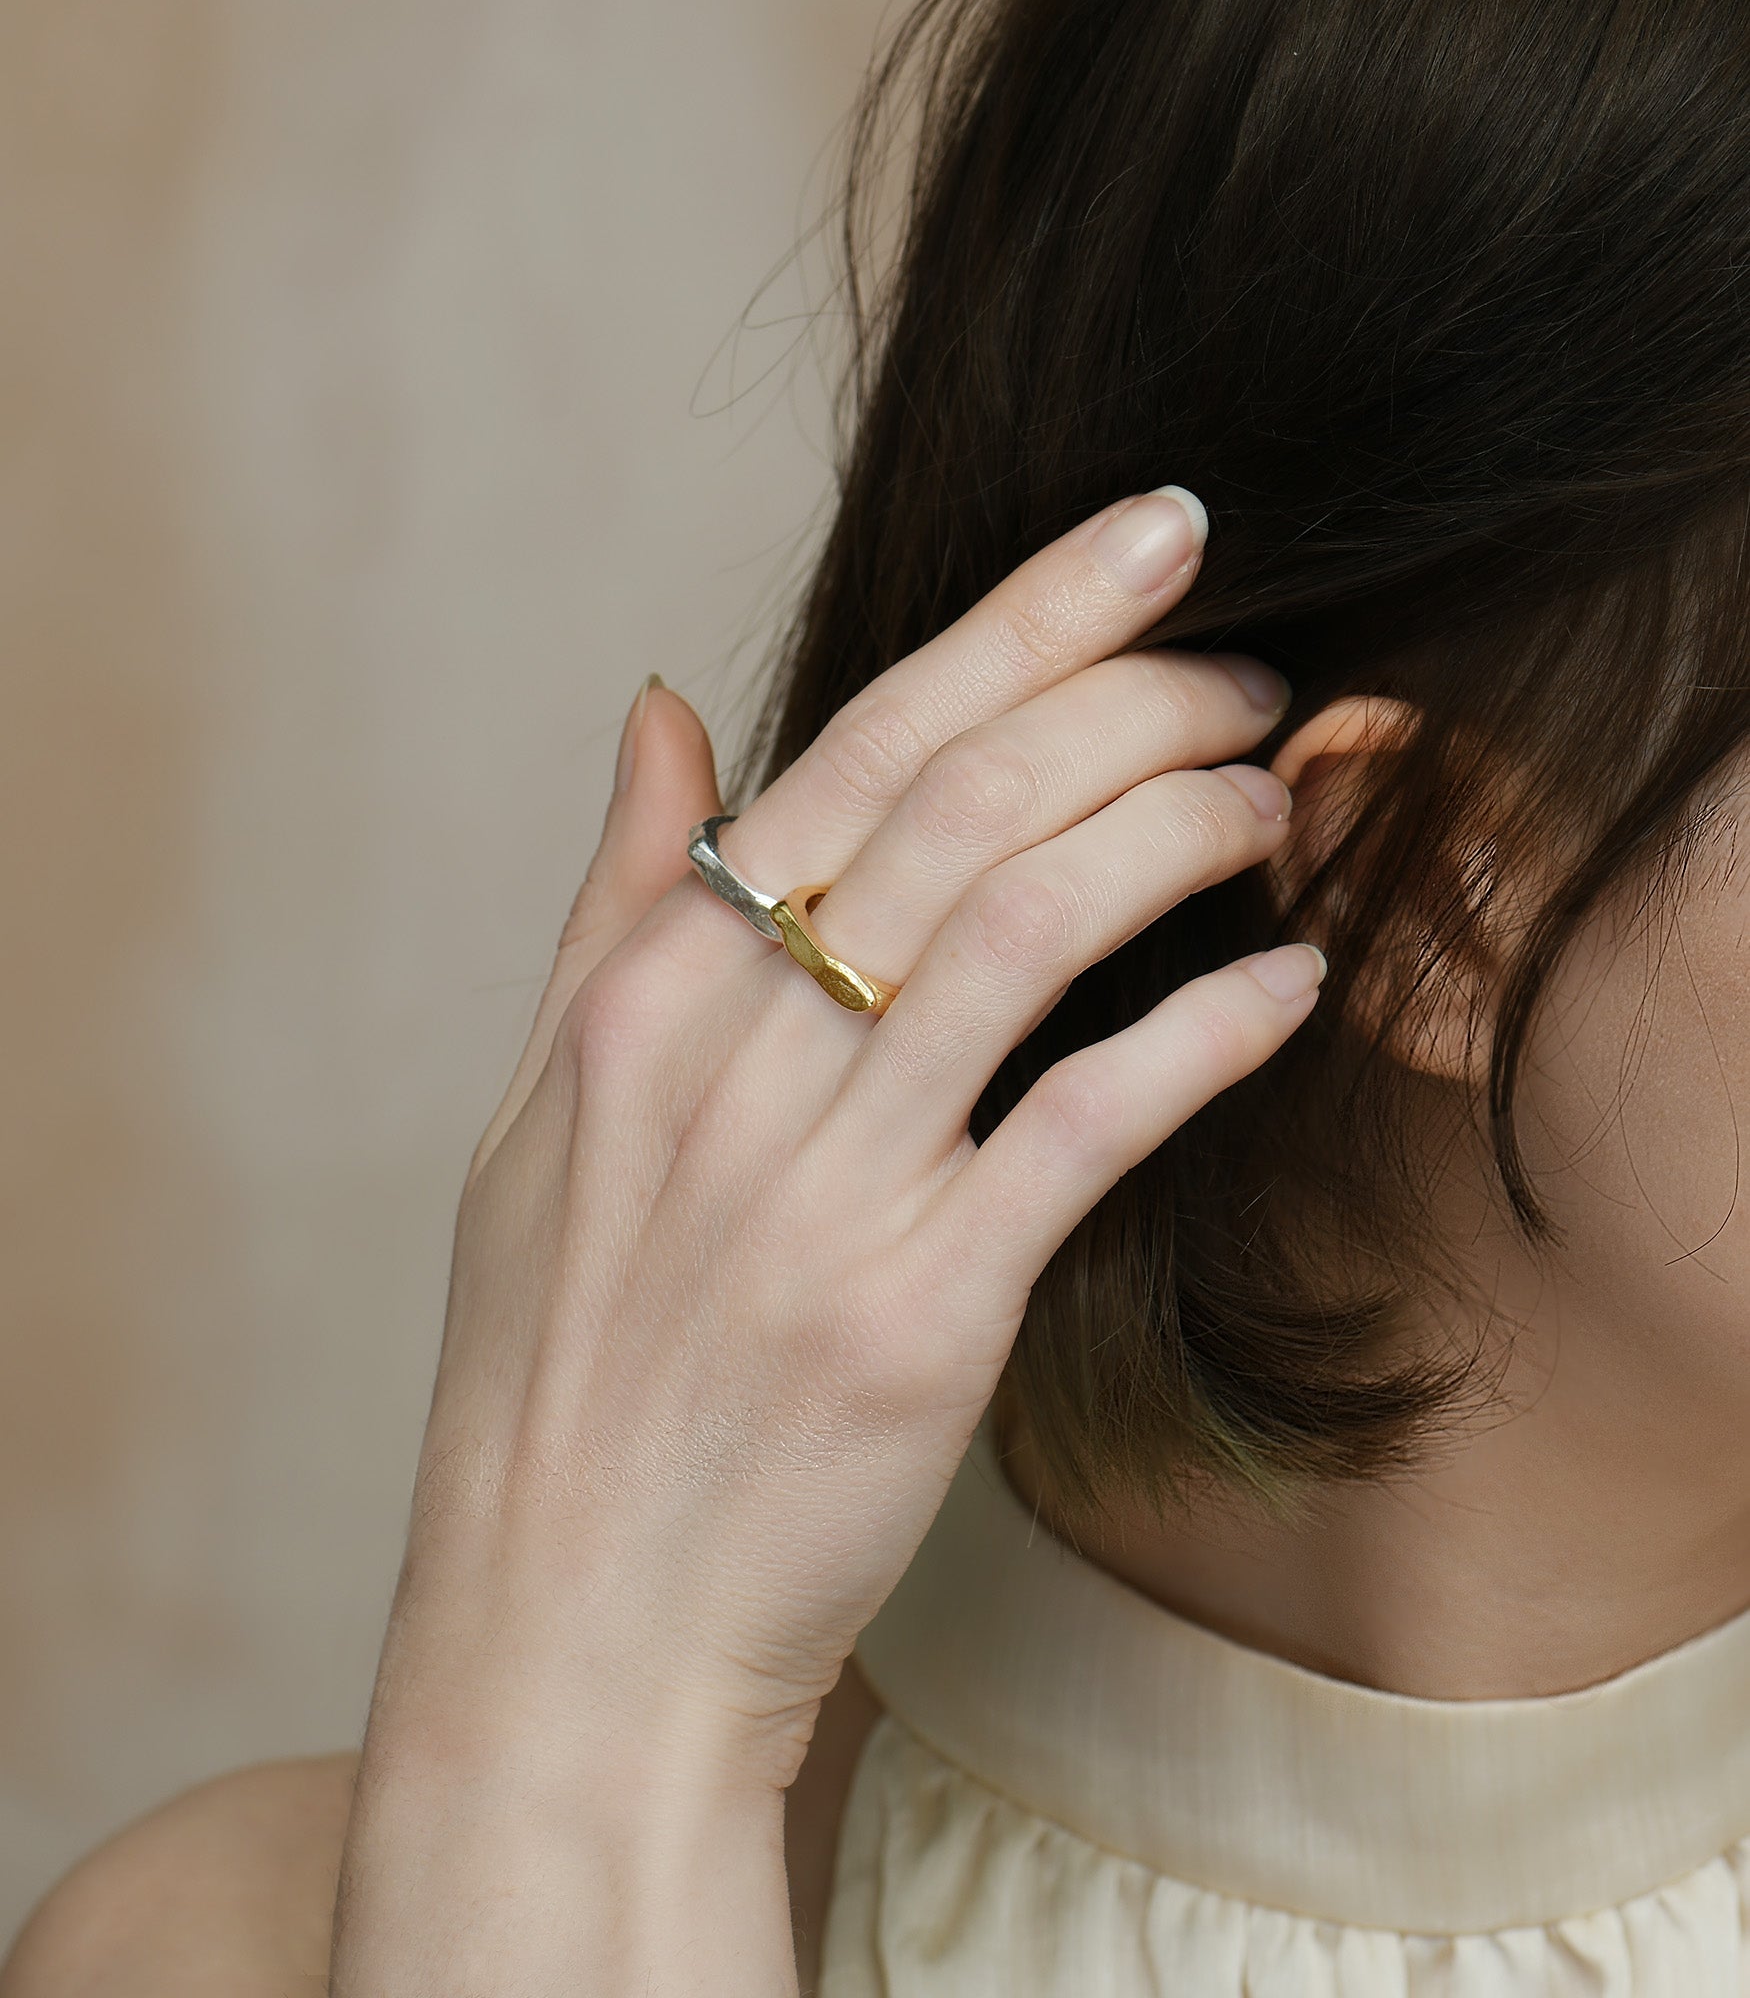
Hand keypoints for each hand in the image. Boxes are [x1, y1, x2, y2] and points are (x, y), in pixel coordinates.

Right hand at [330, 488, 1318, 1992]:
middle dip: (1136, 700)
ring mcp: (822, 1186)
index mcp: (640, 995)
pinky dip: (1201, 1033)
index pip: (856, 743)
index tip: (1151, 537)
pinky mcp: (919, 1311)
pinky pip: (1086, 1121)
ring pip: (1031, 925)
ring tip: (1279, 797)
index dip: (1024, 620)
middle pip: (964, 803)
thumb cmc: (557, 1371)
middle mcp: (725, 1062)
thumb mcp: (539, 1114)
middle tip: (1249, 675)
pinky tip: (1281, 986)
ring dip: (1182, 831)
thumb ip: (612, 901)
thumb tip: (659, 711)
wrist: (570, 1625)